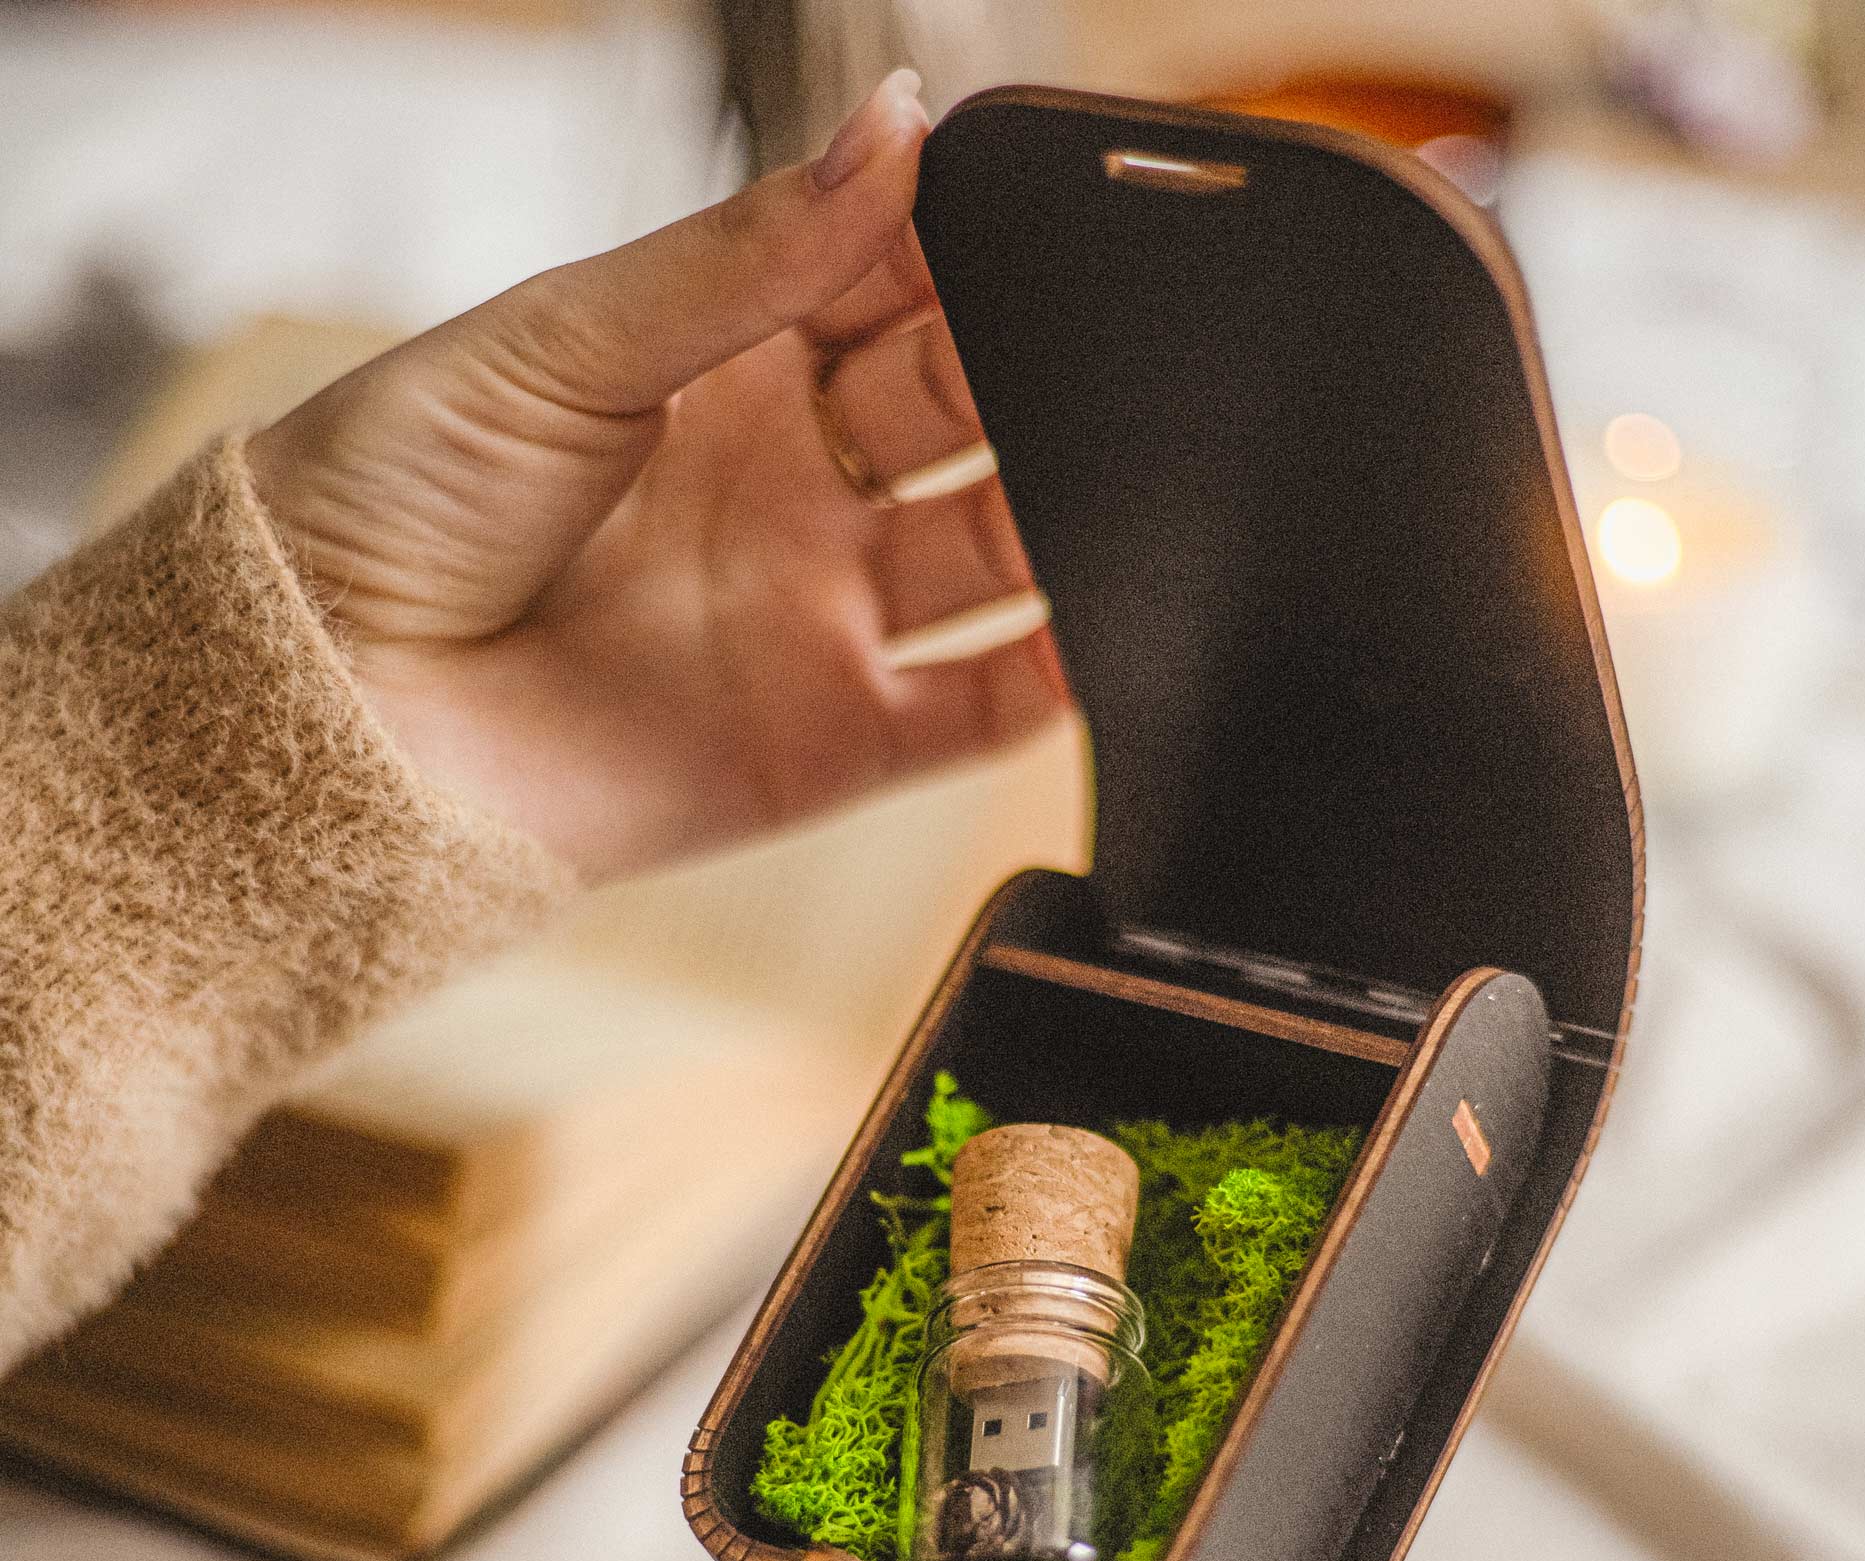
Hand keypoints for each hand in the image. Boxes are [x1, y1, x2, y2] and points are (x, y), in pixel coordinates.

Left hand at [245, 72, 1064, 885]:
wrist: (332, 711)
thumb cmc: (397, 500)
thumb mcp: (568, 337)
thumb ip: (746, 253)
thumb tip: (897, 119)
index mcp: (730, 369)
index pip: (897, 286)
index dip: (975, 251)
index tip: (1054, 215)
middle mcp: (794, 489)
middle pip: (969, 415)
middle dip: (1035, 379)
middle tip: (1095, 356)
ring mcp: (824, 615)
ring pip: (1000, 553)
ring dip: (1070, 516)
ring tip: (1134, 480)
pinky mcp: (839, 741)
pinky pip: (984, 707)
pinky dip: (1062, 676)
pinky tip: (1117, 628)